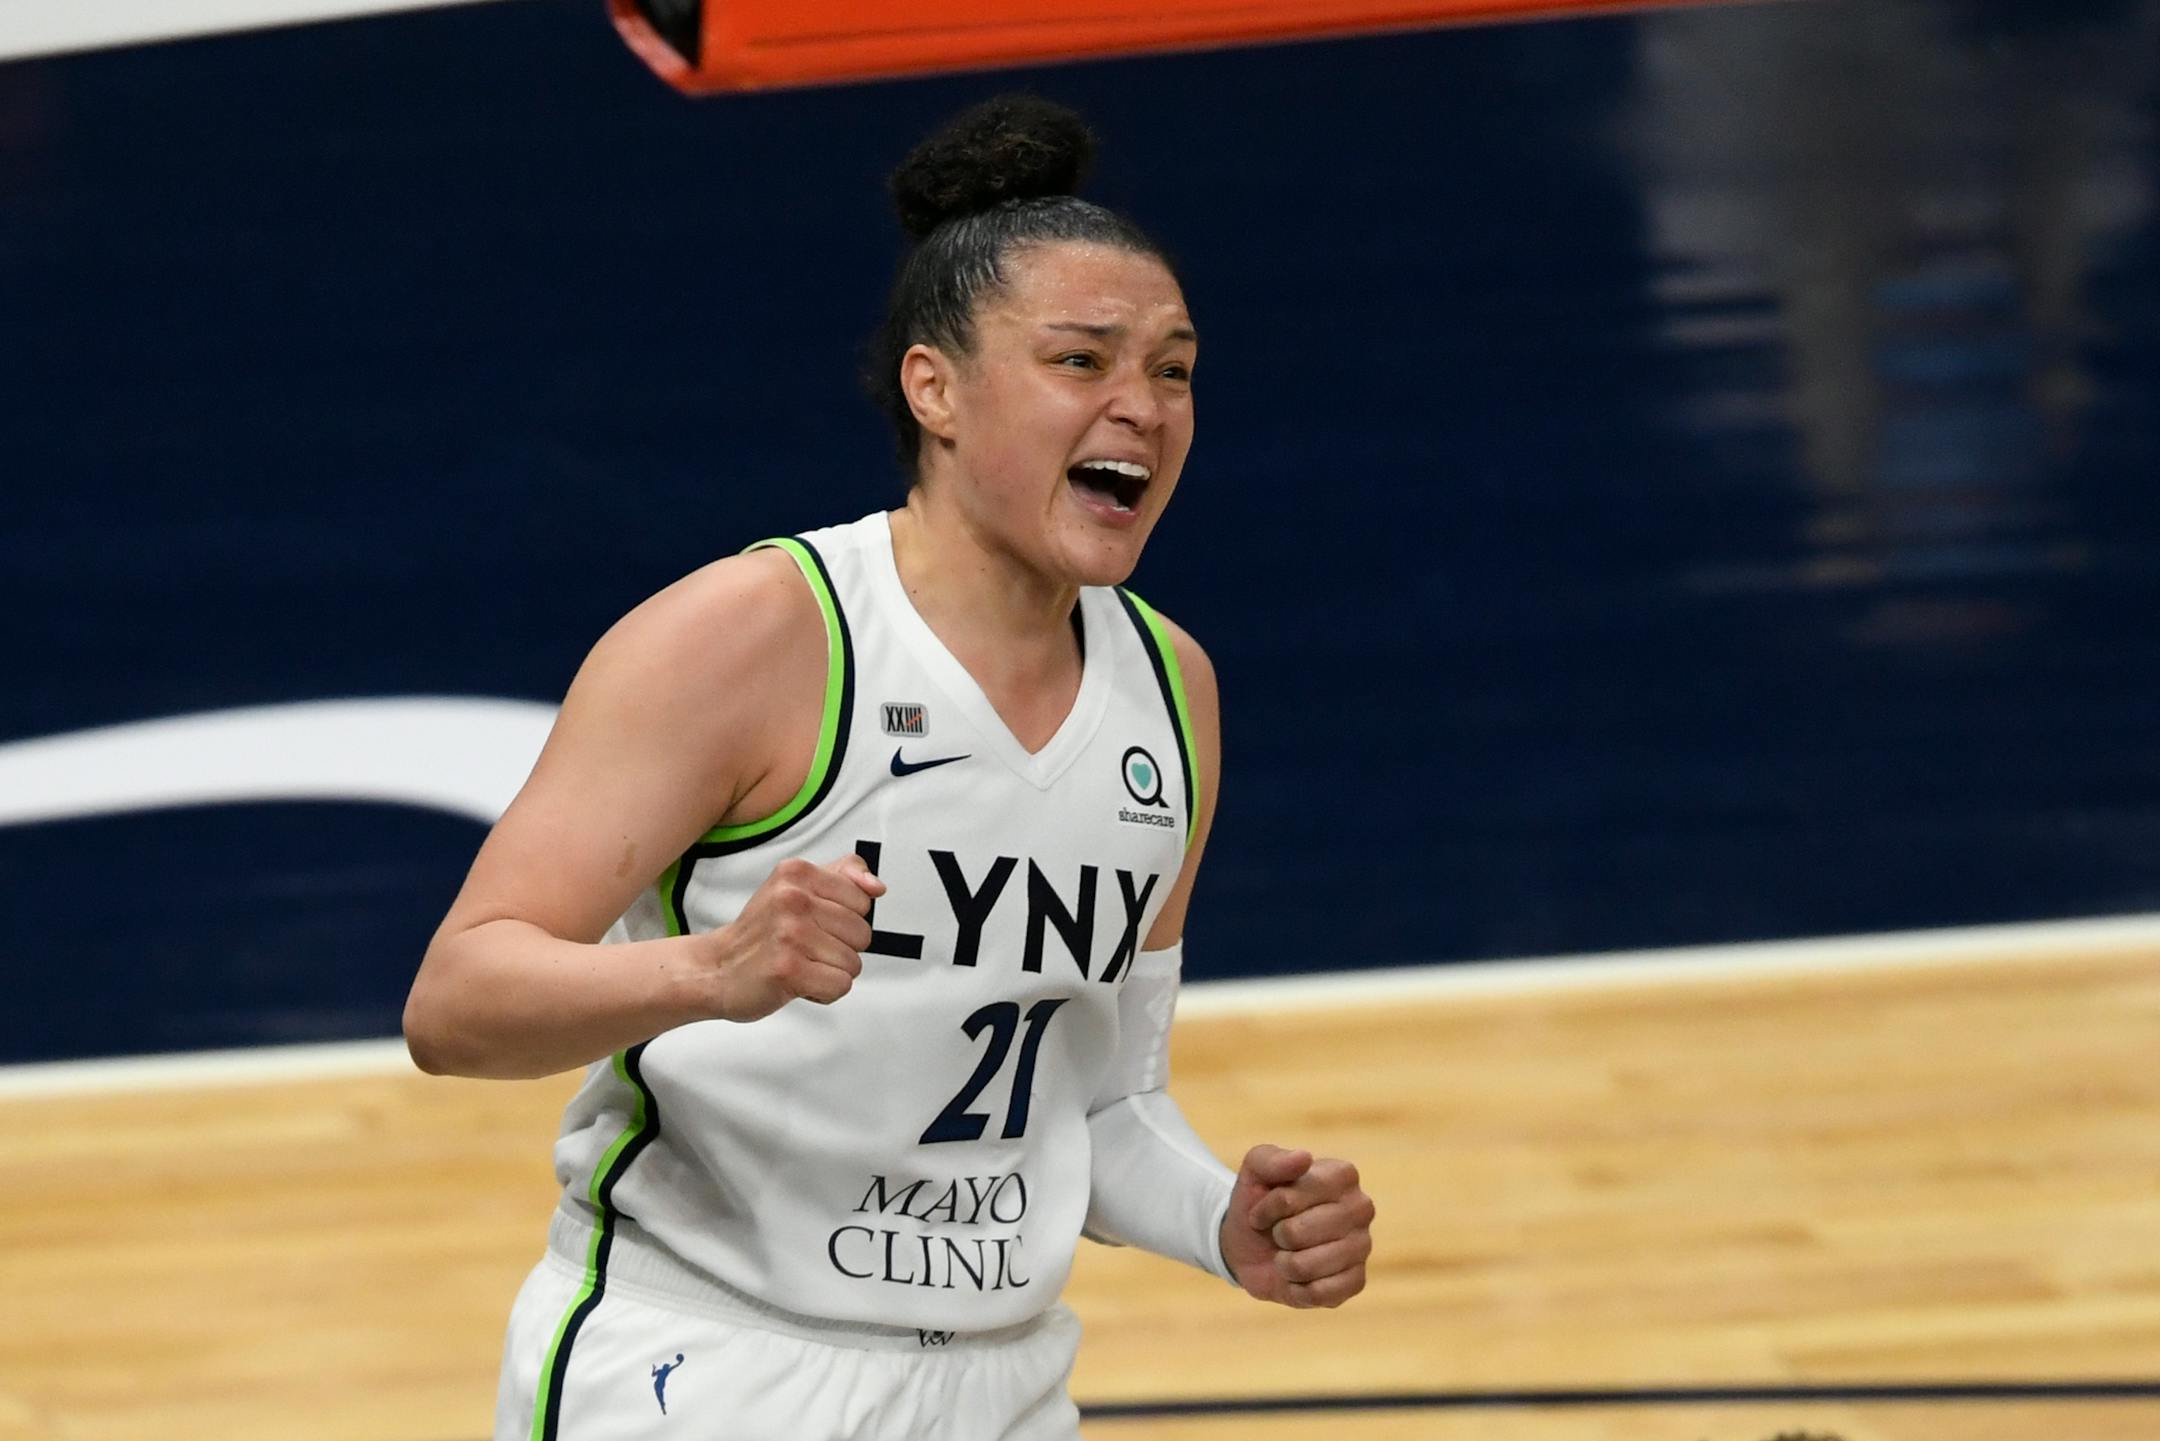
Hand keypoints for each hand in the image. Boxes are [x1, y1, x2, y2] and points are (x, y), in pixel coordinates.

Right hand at [698, 855, 885, 1021]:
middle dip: (840, 948)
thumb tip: (877, 887)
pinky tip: (798, 982)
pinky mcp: (788, 970)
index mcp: (797, 873)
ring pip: (853, 963)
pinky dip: (824, 992)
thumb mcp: (797, 887)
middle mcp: (792, 899)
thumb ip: (844, 876)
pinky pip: (840, 985)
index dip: (846, 919)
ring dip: (830, 972)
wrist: (716, 968)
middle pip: (862, 933)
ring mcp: (790, 934)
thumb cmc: (762, 932)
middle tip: (806, 948)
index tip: (817, 923)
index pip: (862, 900)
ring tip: (800, 964)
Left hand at [1220, 1143, 1373, 1308]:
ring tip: (1288, 1254)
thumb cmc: (1258, 1201)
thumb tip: (1304, 1158)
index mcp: (1342, 1175)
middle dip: (1277, 1236)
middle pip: (1298, 1233)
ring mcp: (1362, 1246)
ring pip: (1307, 1266)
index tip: (1262, 1207)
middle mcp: (1361, 1208)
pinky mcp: (1357, 1281)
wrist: (1251, 1244)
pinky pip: (1320, 1293)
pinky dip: (1297, 1289)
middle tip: (1279, 1233)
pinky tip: (1299, 1277)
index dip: (1269, 1206)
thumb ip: (1271, 1159)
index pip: (1294, 1196)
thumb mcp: (1254, 1172)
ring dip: (1284, 1264)